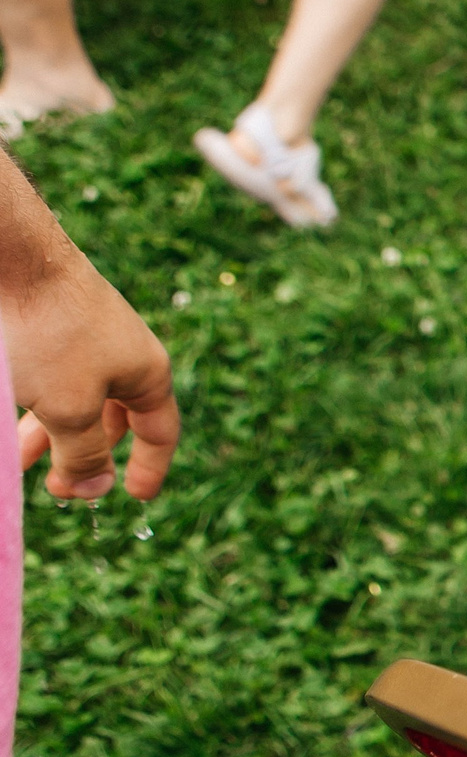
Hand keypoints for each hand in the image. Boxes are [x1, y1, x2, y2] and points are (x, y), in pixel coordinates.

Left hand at [3, 250, 179, 499]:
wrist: (15, 260)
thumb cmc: (50, 335)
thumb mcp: (69, 409)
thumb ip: (83, 454)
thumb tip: (97, 490)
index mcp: (147, 374)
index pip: (160, 432)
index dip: (149, 468)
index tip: (135, 496)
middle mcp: (124, 355)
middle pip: (111, 420)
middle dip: (82, 456)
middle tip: (54, 487)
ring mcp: (87, 339)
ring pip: (73, 399)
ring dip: (48, 434)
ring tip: (14, 456)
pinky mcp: (53, 326)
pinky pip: (50, 378)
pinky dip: (33, 405)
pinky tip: (9, 416)